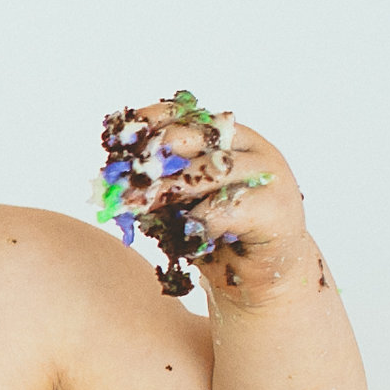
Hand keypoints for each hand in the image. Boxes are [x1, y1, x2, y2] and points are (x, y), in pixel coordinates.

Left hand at [102, 95, 317, 308]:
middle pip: (197, 138)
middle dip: (155, 159)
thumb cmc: (217, 233)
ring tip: (142, 206)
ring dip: (170, 189)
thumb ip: (159, 184)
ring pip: (212, 170)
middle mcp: (250, 149)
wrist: (260, 275)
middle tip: (125, 184)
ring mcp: (268, 175)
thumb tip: (114, 180)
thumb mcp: (181, 203)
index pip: (188, 115)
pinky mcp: (275, 207)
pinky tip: (187, 232)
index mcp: (228, 138)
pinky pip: (228, 208)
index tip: (123, 136)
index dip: (153, 121)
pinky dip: (200, 220)